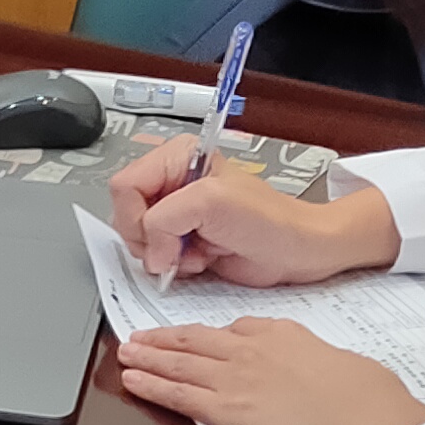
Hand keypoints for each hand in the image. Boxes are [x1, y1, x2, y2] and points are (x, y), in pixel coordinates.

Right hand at [107, 140, 399, 285]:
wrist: (299, 250)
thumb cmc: (270, 221)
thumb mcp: (211, 203)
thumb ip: (164, 219)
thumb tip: (149, 251)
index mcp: (177, 158)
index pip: (125, 186)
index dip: (138, 217)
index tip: (165, 234)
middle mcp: (172, 183)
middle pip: (126, 214)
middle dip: (151, 238)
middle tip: (180, 245)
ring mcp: (177, 214)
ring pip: (138, 239)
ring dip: (165, 254)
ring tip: (197, 251)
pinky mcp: (183, 241)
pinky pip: (155, 258)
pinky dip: (173, 266)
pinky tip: (200, 260)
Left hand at [112, 318, 424, 424]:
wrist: (371, 422)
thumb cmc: (369, 397)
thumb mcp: (337, 359)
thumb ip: (307, 357)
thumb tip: (300, 369)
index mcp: (281, 333)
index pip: (232, 330)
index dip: (202, 335)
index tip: (189, 337)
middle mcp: (252, 349)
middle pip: (195, 340)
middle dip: (162, 339)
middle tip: (138, 337)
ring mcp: (237, 378)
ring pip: (179, 363)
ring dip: (147, 357)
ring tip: (125, 353)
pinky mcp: (229, 411)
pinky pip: (179, 395)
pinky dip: (152, 385)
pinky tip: (133, 381)